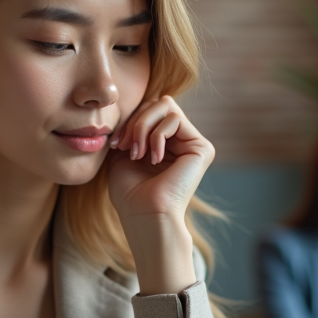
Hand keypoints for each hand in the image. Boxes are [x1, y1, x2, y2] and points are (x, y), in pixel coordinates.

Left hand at [107, 97, 214, 294]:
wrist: (143, 214)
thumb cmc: (130, 193)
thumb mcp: (124, 152)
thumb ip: (133, 127)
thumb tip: (139, 104)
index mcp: (165, 144)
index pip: (148, 110)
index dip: (129, 120)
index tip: (115, 144)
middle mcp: (181, 142)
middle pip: (158, 103)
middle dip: (135, 121)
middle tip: (125, 146)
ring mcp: (193, 144)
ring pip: (166, 105)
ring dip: (143, 127)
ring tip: (137, 153)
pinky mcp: (202, 148)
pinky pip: (175, 118)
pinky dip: (157, 135)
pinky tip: (154, 158)